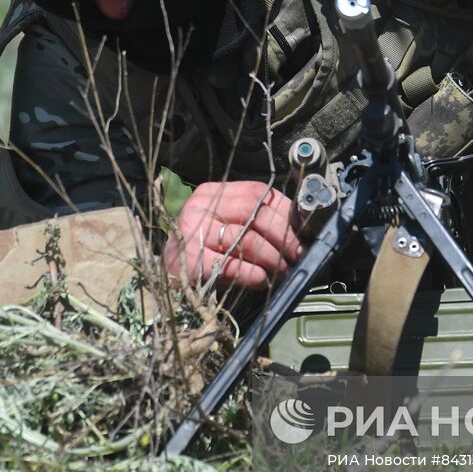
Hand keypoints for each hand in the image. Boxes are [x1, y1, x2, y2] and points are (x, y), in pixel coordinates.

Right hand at [162, 181, 302, 290]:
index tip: (303, 231)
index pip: (257, 193)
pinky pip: (232, 265)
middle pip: (254, 213)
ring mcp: (192, 231)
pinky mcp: (190, 259)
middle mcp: (200, 206)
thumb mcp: (226, 223)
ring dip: (273, 259)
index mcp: (213, 192)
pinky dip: (253, 274)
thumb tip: (298, 226)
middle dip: (284, 237)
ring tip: (283, 270)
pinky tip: (262, 279)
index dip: (285, 213)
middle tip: (298, 255)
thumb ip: (255, 217)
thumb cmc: (205, 247)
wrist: (168, 271)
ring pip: (247, 240)